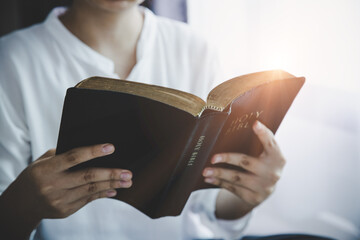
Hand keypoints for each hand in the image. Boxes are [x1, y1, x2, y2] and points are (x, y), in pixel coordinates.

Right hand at [0, 144, 131, 237]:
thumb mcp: (42, 161)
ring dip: (112, 185)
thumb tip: (91, 149)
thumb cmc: (36, 175)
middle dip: (110, 174)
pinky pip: (88, 200)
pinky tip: (114, 189)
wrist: (21, 203)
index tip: (111, 147)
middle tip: (128, 172)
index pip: (73, 157)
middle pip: (87, 177)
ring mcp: (59, 200)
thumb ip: (63, 154)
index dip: (93, 151)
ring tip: (127, 181)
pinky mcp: (65, 211)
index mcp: (47, 169)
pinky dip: (102, 194)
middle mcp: (53, 185)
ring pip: (91, 190)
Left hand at [203, 120, 285, 217]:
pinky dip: (220, 183)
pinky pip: (233, 189)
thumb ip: (260, 141)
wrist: (266, 189)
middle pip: (246, 162)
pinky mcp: (254, 197)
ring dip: (219, 174)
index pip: (271, 144)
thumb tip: (246, 124)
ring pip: (237, 178)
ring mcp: (264, 187)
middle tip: (212, 158)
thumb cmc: (262, 164)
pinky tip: (210, 179)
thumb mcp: (266, 154)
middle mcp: (273, 173)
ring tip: (205, 171)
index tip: (255, 124)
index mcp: (277, 158)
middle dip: (228, 159)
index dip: (264, 134)